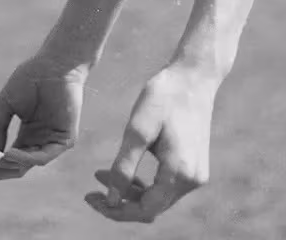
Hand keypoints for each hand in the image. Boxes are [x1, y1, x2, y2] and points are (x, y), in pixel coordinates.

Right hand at [0, 54, 87, 180]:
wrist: (53, 65)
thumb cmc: (31, 79)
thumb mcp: (7, 104)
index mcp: (27, 134)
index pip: (9, 158)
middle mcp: (40, 141)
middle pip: (18, 166)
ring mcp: (53, 141)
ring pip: (29, 163)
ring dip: (10, 164)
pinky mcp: (65, 139)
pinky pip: (44, 156)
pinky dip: (27, 158)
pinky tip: (10, 153)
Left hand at [85, 64, 217, 222]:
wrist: (194, 76)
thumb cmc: (164, 97)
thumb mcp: (137, 130)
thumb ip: (124, 168)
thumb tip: (112, 200)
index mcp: (180, 173)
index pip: (144, 209)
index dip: (115, 210)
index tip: (89, 198)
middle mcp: (192, 180)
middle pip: (151, 208)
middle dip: (119, 202)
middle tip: (90, 190)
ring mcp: (196, 175)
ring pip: (157, 199)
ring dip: (129, 193)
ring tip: (100, 175)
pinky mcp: (193, 167)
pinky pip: (165, 187)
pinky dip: (143, 184)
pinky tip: (122, 171)